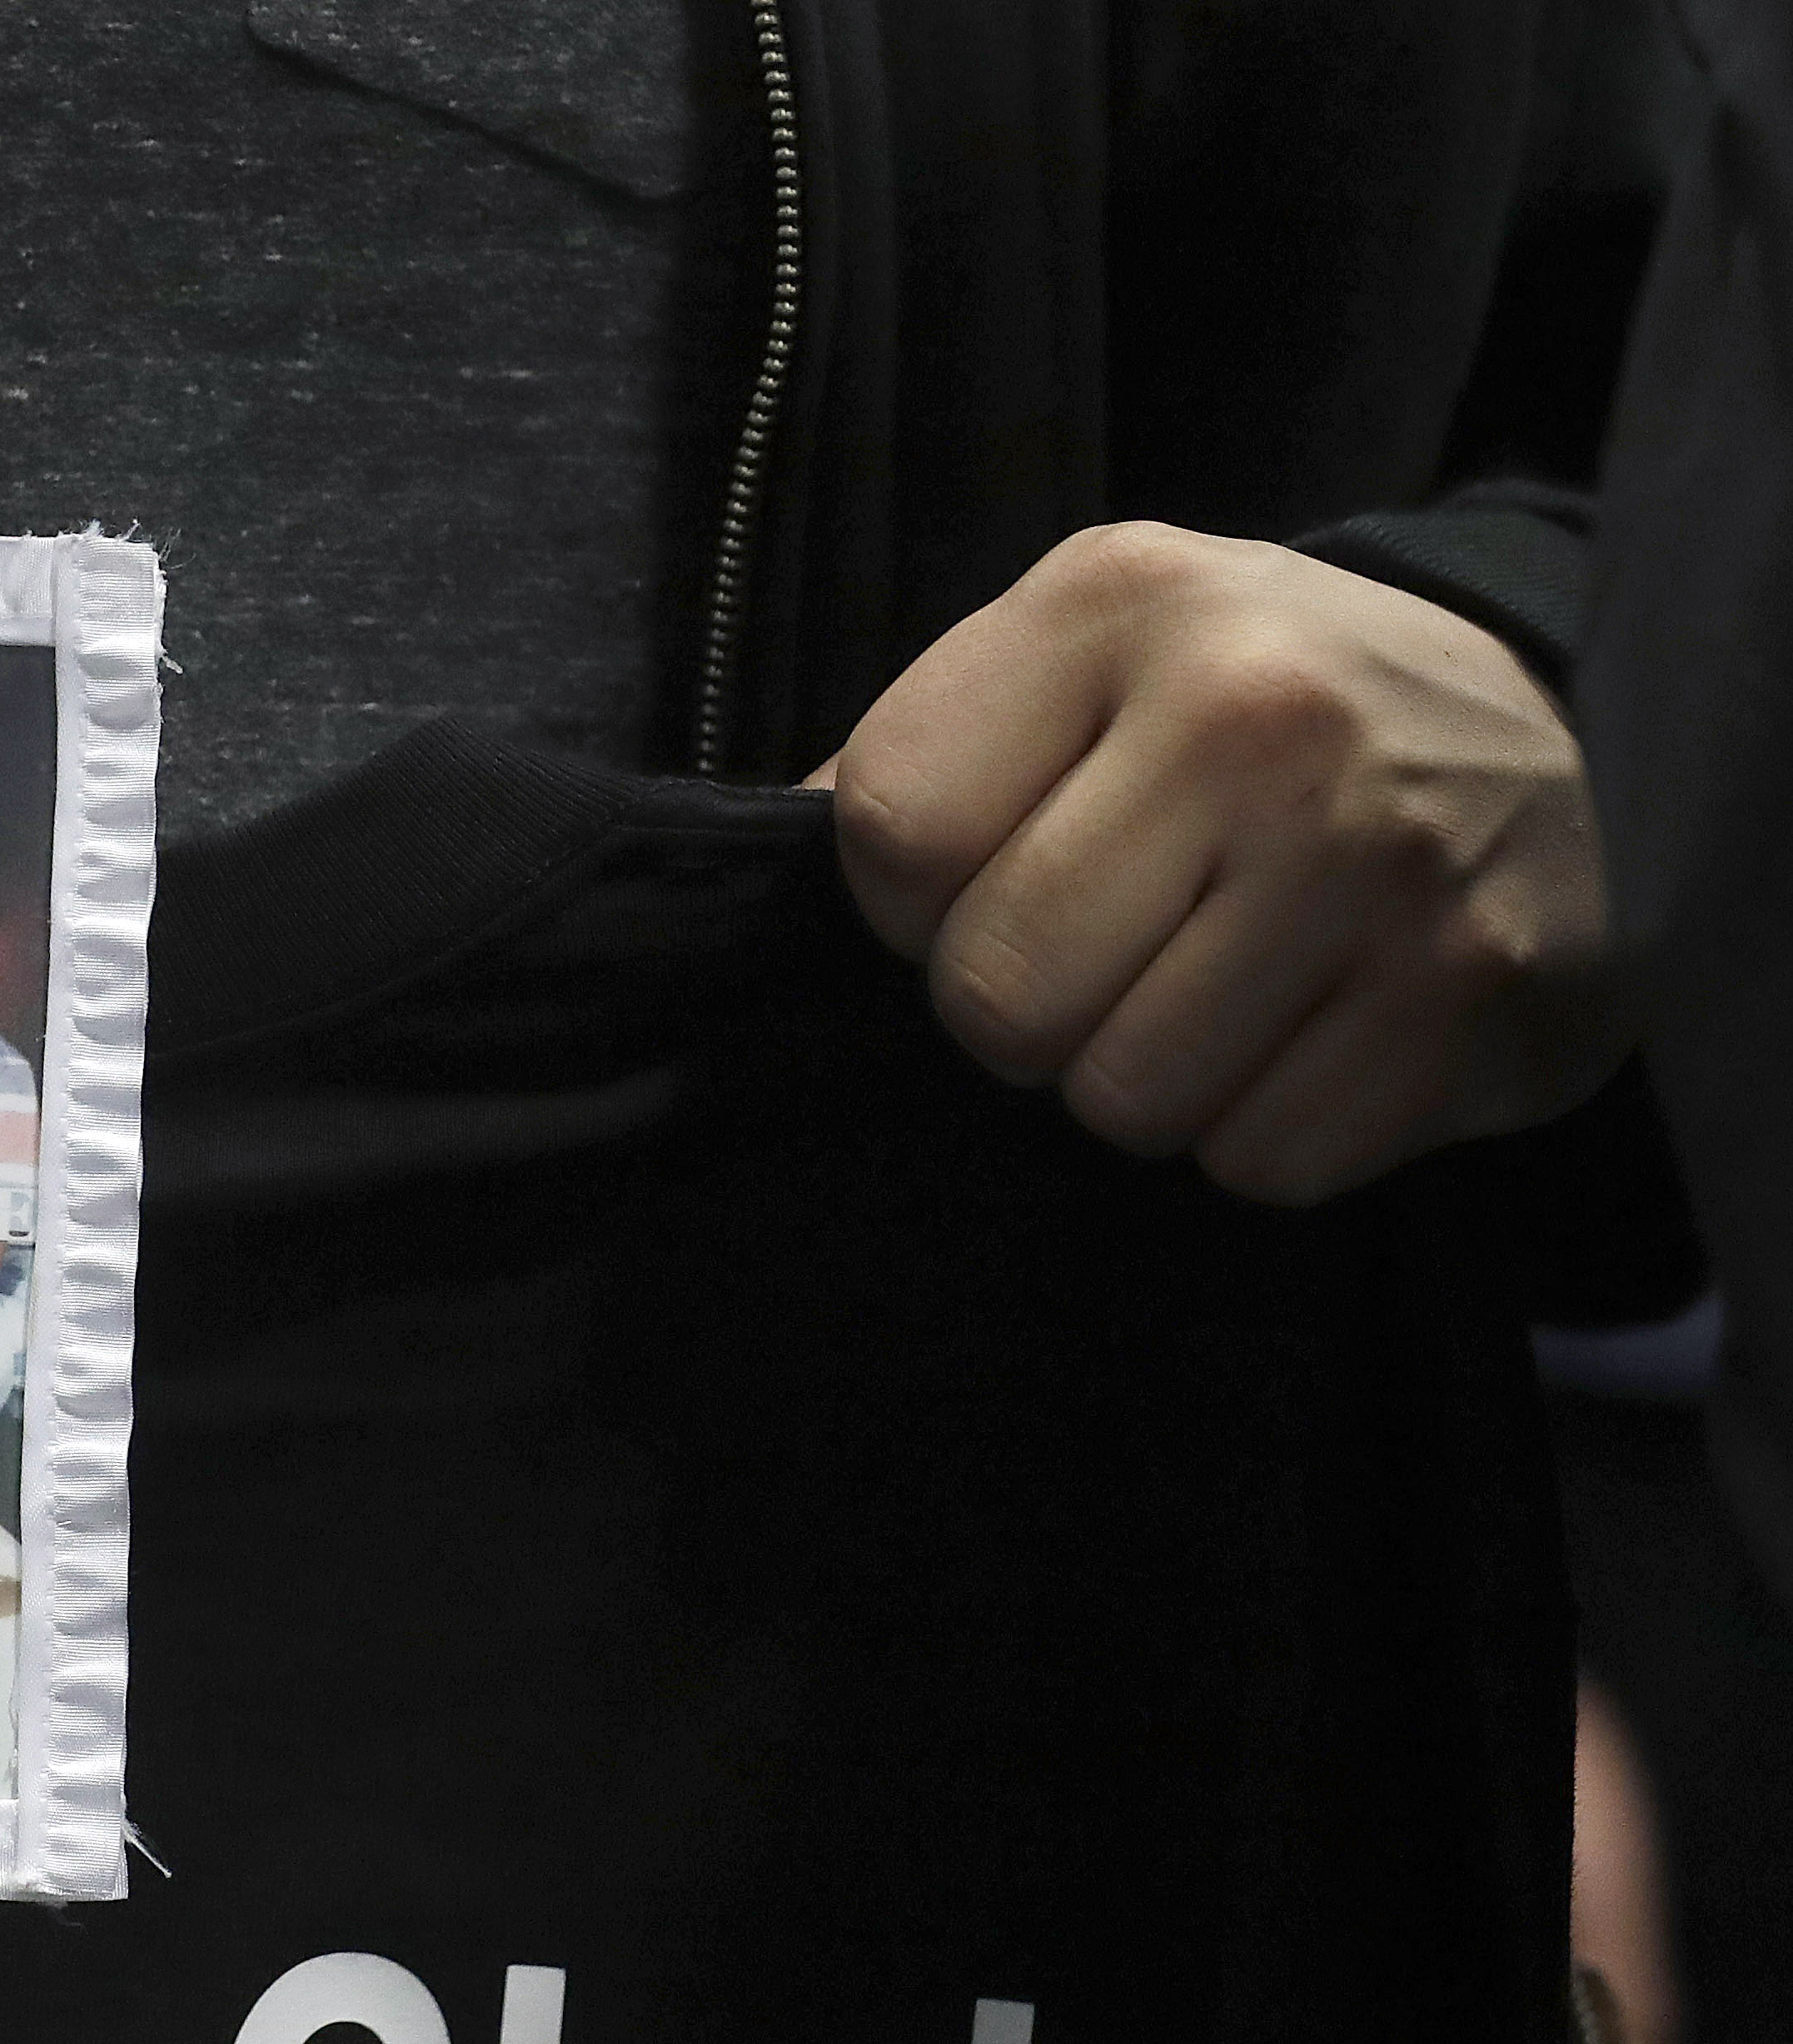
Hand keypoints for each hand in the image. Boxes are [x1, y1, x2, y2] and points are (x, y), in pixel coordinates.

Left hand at [828, 522, 1626, 1204]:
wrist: (1574, 723)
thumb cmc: (1264, 706)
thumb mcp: (1088, 656)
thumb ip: (923, 753)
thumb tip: (747, 860)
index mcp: (1118, 604)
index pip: (887, 832)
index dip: (909, 903)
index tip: (990, 878)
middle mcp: (1256, 714)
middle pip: (993, 996)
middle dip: (1027, 1012)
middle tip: (1119, 952)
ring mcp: (1372, 861)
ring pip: (1119, 1099)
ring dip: (1144, 1081)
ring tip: (1224, 985)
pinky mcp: (1463, 999)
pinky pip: (1257, 1161)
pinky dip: (1266, 1129)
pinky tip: (1316, 1028)